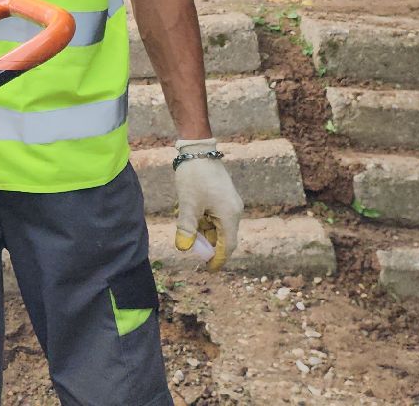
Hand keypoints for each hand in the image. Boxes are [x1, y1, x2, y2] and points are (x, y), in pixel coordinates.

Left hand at [173, 138, 243, 270]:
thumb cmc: (194, 175)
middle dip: (208, 245)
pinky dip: (204, 221)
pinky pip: (216, 216)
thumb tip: (184, 248)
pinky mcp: (223, 197)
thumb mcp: (188, 203)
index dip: (218, 259)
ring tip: (186, 226)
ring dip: (204, 232)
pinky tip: (189, 215)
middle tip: (190, 247)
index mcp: (230, 215)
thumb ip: (187, 227)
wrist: (198, 149)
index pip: (228, 246)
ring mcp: (229, 203)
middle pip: (224, 237)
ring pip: (218, 226)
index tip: (208, 270)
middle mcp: (234, 210)